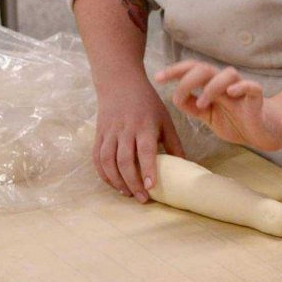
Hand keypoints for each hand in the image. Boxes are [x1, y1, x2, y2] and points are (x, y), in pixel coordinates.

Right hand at [94, 75, 183, 201]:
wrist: (120, 83)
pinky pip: (97, 157)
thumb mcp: (165, 119)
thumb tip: (184, 165)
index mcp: (145, 125)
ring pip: (108, 161)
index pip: (145, 150)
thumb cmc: (147, 103)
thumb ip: (173, 142)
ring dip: (116, 180)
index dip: (147, 169)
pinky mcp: (99, 134)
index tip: (151, 186)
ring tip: (127, 193)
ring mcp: (110, 132)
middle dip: (133, 182)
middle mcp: (125, 129)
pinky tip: (113, 183)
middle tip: (142, 198)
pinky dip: (103, 173)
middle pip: (125, 160)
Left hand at [155, 61, 281, 150]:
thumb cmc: (235, 121)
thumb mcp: (207, 116)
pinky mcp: (256, 98)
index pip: (192, 70)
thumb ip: (192, 107)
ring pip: (227, 74)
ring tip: (202, 104)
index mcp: (212, 84)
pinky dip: (241, 86)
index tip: (158, 78)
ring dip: (211, 86)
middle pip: (206, 68)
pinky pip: (252, 86)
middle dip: (188, 78)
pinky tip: (231, 93)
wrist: (261, 132)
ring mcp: (242, 88)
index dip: (175, 71)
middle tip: (178, 94)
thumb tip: (174, 97)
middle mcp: (225, 83)